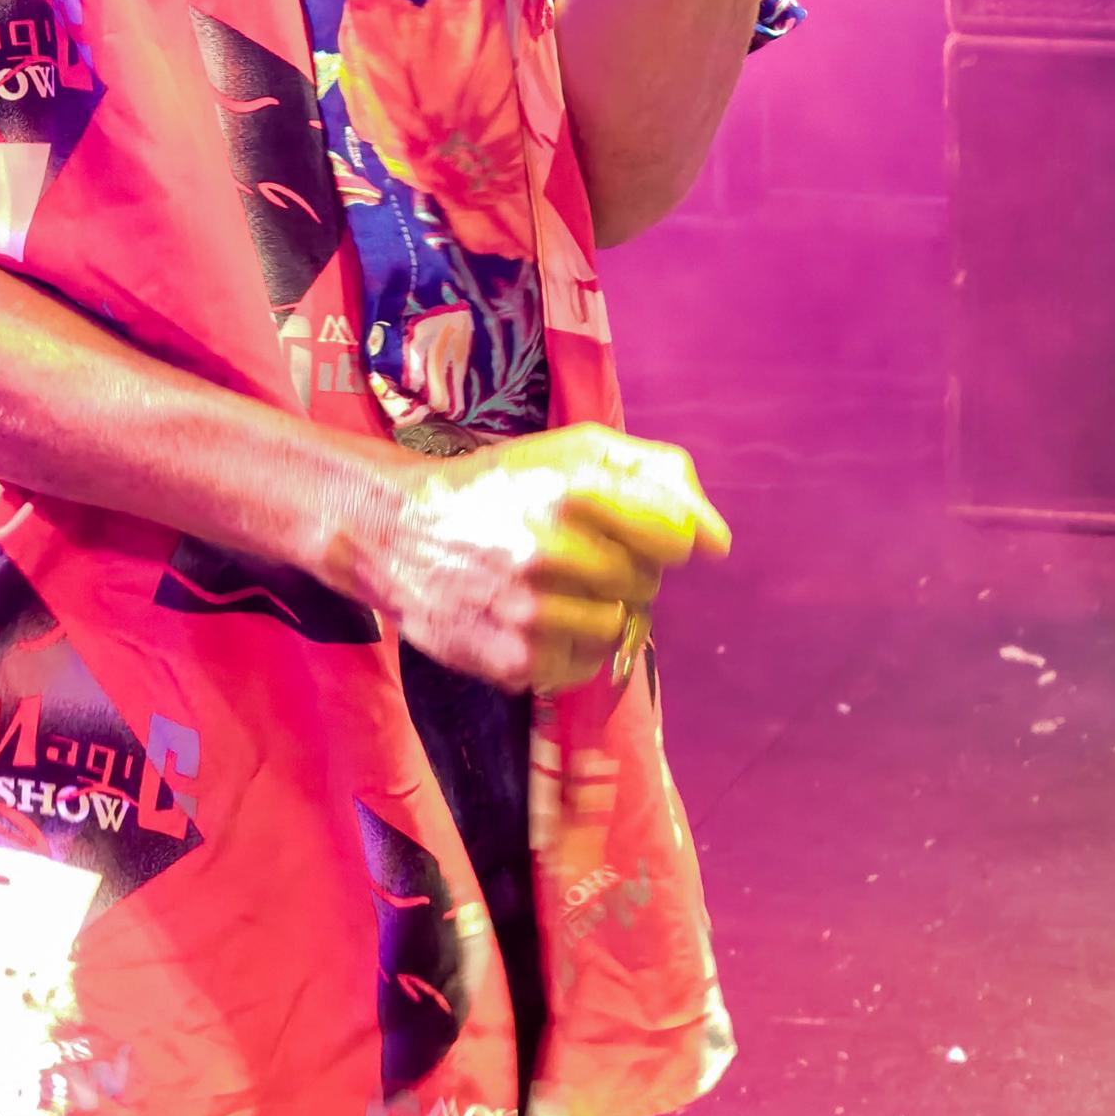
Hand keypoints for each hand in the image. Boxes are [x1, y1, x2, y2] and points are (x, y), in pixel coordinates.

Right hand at [357, 421, 730, 692]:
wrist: (396, 533)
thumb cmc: (496, 486)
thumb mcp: (572, 451)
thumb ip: (657, 476)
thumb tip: (717, 541)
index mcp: (573, 488)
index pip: (673, 533)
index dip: (661, 536)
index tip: (635, 532)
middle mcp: (554, 550)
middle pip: (648, 584)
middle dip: (624, 571)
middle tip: (577, 556)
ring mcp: (533, 613)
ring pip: (620, 628)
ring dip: (598, 611)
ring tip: (555, 588)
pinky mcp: (516, 661)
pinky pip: (584, 665)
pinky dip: (569, 646)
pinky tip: (534, 617)